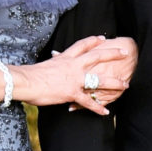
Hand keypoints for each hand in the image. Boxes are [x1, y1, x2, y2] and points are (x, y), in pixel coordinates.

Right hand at [20, 35, 135, 113]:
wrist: (25, 81)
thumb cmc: (30, 74)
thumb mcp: (46, 65)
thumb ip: (55, 64)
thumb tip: (54, 62)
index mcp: (65, 58)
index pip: (82, 45)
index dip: (93, 41)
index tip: (103, 38)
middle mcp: (73, 66)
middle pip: (97, 57)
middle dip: (112, 54)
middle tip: (125, 53)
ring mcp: (74, 79)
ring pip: (99, 80)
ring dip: (114, 83)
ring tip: (125, 85)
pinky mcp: (72, 93)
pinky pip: (88, 102)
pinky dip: (97, 108)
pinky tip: (105, 112)